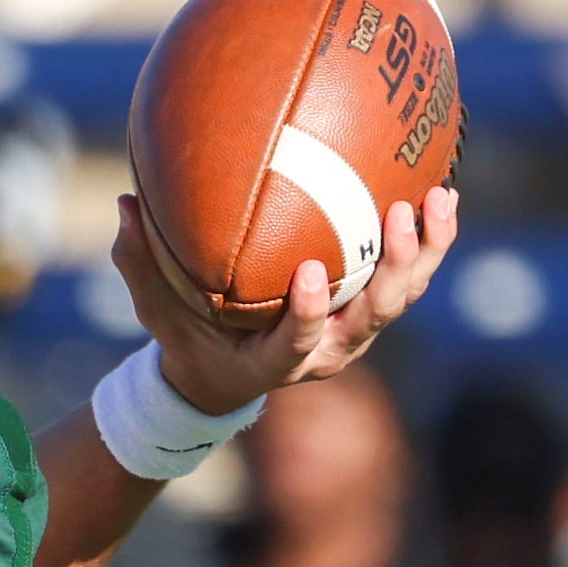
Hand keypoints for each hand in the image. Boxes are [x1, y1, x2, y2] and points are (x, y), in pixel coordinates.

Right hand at [111, 185, 458, 416]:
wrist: (226, 375)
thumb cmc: (188, 340)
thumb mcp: (157, 311)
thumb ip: (142, 264)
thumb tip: (125, 201)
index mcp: (273, 362)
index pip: (297, 343)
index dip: (309, 314)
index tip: (312, 274)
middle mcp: (326, 353)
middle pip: (373, 316)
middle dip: (392, 270)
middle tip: (398, 218)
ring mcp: (354, 334)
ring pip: (403, 297)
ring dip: (424, 251)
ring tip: (437, 197)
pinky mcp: (370, 312)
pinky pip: (409, 278)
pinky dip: (429, 241)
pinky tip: (442, 191)